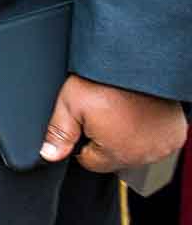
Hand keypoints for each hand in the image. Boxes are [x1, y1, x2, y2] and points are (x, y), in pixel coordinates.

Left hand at [41, 74, 187, 171]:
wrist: (138, 63)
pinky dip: (148, 130)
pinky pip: (156, 141)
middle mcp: (142, 156)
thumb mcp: (71, 103)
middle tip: (103, 112)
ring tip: (121, 110)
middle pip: (113, 158)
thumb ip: (59, 132)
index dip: (82, 141)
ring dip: (128, 137)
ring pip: (135, 150)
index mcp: (115, 153)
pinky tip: (138, 112)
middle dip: (104, 140)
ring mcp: (162, 146)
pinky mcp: (175, 136)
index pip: (90, 162)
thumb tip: (49, 155)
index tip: (85, 123)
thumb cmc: (104, 81)